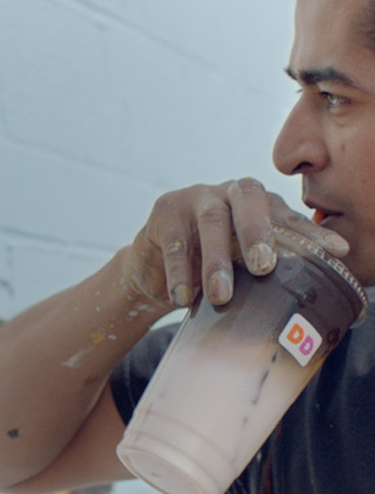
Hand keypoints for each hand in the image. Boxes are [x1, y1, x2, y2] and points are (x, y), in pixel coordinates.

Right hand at [125, 178, 349, 307]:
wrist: (156, 262)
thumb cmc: (210, 262)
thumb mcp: (240, 263)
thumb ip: (268, 269)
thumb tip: (309, 301)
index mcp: (258, 203)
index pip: (287, 215)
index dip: (311, 233)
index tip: (337, 251)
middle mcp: (230, 192)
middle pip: (249, 200)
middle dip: (258, 232)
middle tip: (264, 267)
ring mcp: (195, 197)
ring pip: (211, 220)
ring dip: (217, 260)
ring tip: (221, 296)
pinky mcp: (165, 211)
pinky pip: (175, 242)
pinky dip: (179, 273)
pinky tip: (183, 299)